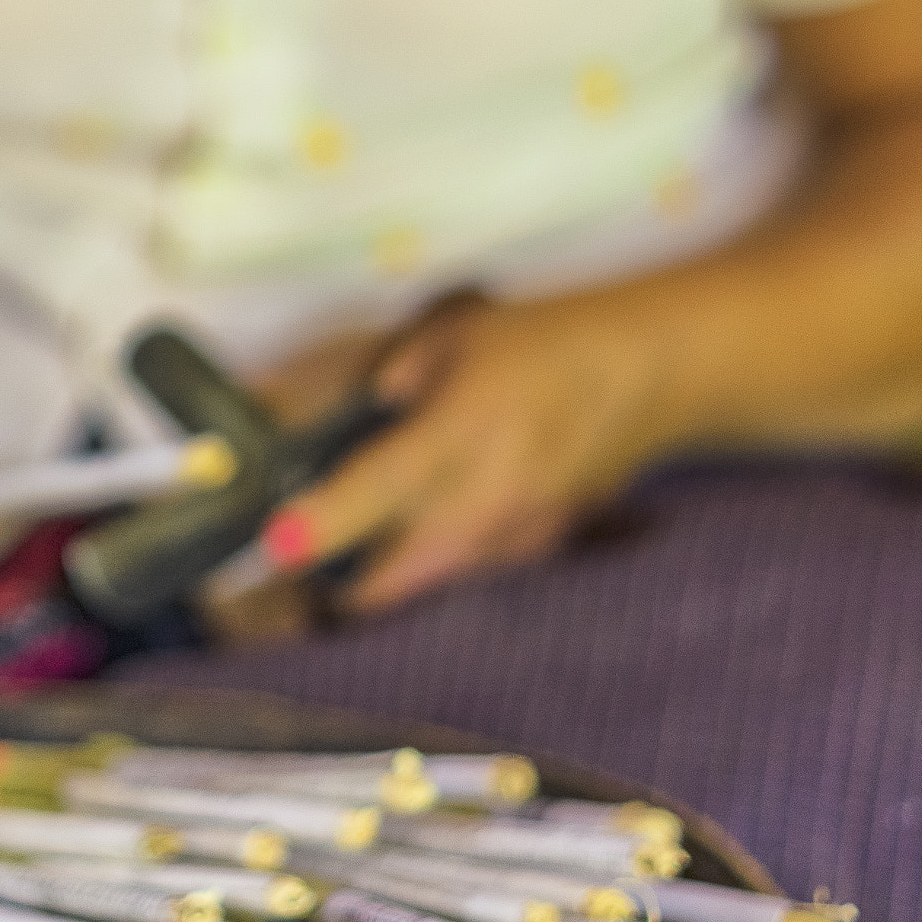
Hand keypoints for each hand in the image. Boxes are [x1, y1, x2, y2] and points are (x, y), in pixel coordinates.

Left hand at [256, 295, 679, 612]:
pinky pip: (459, 570)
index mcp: (460, 434)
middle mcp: (486, 499)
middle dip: (331, 584)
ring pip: (421, 582)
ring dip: (377, 574)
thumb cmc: (541, 346)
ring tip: (345, 548)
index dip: (320, 524)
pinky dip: (426, 559)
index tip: (275, 546)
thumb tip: (333, 409)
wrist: (645, 376)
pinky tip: (422, 523)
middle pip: (388, 576)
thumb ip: (387, 378)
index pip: (377, 490)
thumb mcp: (450, 337)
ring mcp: (512, 537)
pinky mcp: (531, 552)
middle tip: (287, 569)